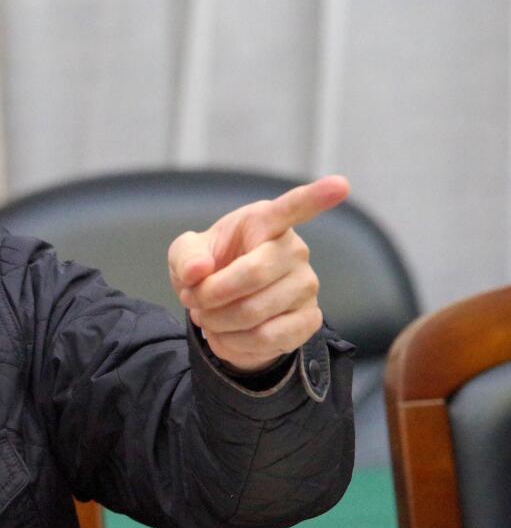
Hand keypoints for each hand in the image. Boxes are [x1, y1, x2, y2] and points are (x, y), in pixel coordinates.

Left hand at [167, 175, 350, 372]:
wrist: (222, 308)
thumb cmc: (210, 267)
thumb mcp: (186, 255)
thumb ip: (186, 256)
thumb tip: (198, 271)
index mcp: (265, 222)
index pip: (293, 207)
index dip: (316, 197)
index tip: (340, 185)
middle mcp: (294, 251)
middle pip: (253, 274)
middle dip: (210, 294)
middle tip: (192, 298)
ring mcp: (306, 286)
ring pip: (255, 312)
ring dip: (216, 321)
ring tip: (206, 316)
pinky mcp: (309, 320)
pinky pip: (267, 338)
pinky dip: (232, 342)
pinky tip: (224, 334)